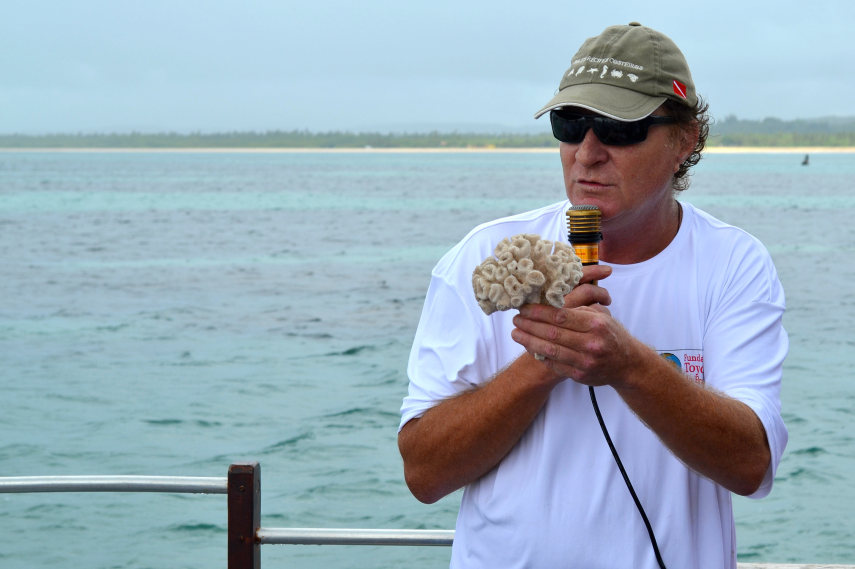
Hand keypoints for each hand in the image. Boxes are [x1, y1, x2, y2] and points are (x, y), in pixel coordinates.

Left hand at [511, 265, 637, 386]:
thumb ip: (579, 310)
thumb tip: (551, 301)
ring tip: (515, 333)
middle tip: (515, 319)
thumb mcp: (601, 316)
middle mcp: (591, 343)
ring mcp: (585, 362)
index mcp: (596, 324)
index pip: (561, 316)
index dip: (539, 312)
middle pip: (552, 333)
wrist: (628, 365)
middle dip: (530, 325)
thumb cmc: (611, 335)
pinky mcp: (580, 375)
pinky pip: (554, 364)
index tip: (524, 308)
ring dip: (529, 341)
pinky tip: (529, 347)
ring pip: (550, 350)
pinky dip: (539, 355)